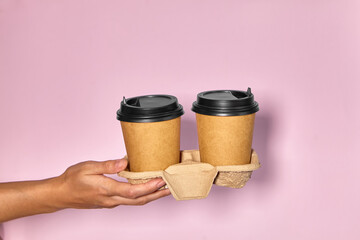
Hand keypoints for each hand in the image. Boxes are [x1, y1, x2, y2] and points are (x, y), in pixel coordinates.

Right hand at [54, 159, 170, 208]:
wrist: (61, 194)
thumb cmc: (72, 180)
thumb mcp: (87, 167)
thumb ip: (106, 165)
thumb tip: (124, 163)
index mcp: (106, 190)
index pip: (132, 192)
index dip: (148, 188)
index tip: (160, 181)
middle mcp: (111, 199)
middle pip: (138, 200)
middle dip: (156, 195)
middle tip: (170, 188)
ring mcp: (111, 202)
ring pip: (135, 202)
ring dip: (150, 196)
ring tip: (162, 189)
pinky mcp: (110, 201)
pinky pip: (129, 200)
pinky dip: (141, 196)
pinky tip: (145, 189)